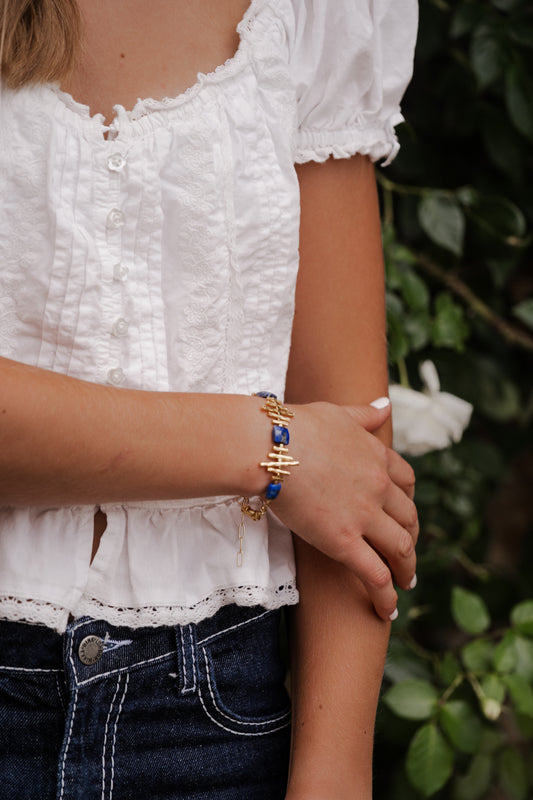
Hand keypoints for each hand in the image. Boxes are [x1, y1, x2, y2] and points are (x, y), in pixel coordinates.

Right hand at [274, 398, 417, 620]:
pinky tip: (388, 610)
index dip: (408, 501)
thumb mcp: (337, 412)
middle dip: (412, 538)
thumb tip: (386, 406)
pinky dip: (387, 595)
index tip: (405, 514)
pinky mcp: (344, 542)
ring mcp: (364, 515)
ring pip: (400, 548)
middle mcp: (378, 487)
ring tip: (406, 583)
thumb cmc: (295, 426)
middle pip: (408, 518)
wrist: (270, 447)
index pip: (406, 481)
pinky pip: (375, 574)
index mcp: (376, 456)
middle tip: (406, 553)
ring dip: (408, 569)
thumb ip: (365, 414)